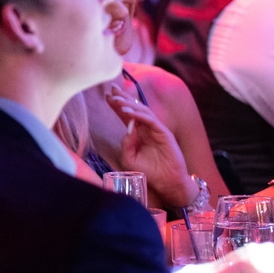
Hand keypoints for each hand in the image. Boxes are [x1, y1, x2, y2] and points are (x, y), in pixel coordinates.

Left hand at [107, 84, 195, 206]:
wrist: (166, 182)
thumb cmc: (149, 171)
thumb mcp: (129, 159)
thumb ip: (126, 144)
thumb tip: (127, 130)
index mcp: (138, 132)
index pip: (126, 115)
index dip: (117, 105)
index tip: (107, 95)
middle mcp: (147, 128)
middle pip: (134, 109)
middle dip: (123, 98)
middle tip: (112, 90)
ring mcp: (156, 130)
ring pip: (142, 112)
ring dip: (129, 105)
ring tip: (116, 100)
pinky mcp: (164, 134)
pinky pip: (151, 121)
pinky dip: (139, 116)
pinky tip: (128, 113)